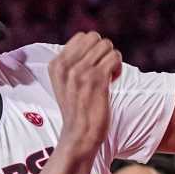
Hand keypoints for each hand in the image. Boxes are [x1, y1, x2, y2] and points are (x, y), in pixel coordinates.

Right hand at [47, 31, 121, 159]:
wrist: (78, 136)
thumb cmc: (77, 110)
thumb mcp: (65, 83)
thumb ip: (72, 62)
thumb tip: (92, 39)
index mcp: (56, 65)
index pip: (81, 36)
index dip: (93, 49)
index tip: (92, 66)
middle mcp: (66, 66)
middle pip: (95, 38)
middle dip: (103, 52)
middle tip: (102, 71)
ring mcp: (80, 72)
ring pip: (107, 45)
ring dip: (112, 59)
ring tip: (107, 77)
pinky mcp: (96, 79)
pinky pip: (115, 57)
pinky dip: (118, 68)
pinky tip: (112, 82)